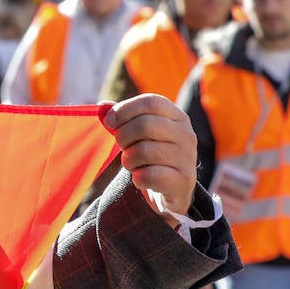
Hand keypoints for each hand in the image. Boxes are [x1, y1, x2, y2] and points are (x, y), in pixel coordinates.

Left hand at [101, 94, 198, 223]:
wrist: (172, 186)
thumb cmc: (152, 152)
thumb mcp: (141, 132)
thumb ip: (123, 117)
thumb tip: (102, 107)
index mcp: (177, 116)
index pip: (150, 102)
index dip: (125, 110)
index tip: (109, 122)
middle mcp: (186, 134)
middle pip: (144, 125)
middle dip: (123, 137)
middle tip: (122, 147)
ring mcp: (187, 157)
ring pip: (143, 151)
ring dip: (128, 160)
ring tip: (132, 163)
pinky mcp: (183, 180)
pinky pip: (148, 175)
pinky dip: (137, 178)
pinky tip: (140, 178)